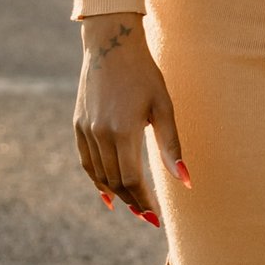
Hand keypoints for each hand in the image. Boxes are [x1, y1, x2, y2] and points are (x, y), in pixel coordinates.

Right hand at [71, 14, 183, 227]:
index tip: (156, 216)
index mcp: (123, 131)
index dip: (143, 200)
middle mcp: (99, 135)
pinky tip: (107, 194)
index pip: (131, 179)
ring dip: (115, 193)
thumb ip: (172, 146)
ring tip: (133, 207)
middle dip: (132, 201)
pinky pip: (86, 161)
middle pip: (114, 181)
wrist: (112, 47)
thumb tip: (187, 180)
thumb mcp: (165, 108)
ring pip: (98, 174)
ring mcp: (85, 131)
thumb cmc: (146, 76)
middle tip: (148, 217)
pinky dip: (96, 180)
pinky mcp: (78, 125)